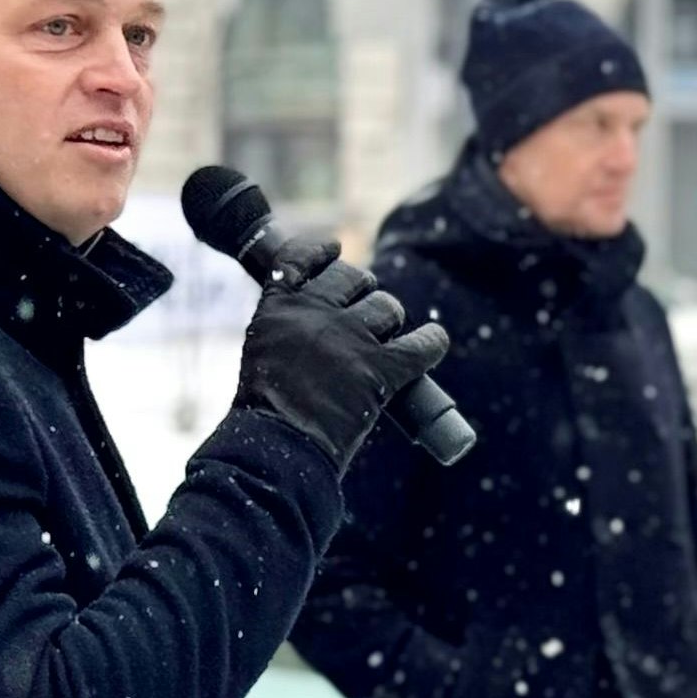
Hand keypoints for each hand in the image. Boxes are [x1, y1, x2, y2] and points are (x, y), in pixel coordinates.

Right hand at [233, 240, 451, 470]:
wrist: (277, 447)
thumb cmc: (266, 410)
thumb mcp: (262, 351)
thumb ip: (286, 327)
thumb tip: (313, 317)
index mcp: (280, 305)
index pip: (302, 257)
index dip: (322, 251)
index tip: (334, 250)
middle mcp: (316, 312)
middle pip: (354, 280)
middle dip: (363, 293)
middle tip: (364, 317)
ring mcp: (350, 338)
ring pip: (388, 309)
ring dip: (391, 322)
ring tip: (386, 340)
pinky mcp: (380, 368)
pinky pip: (420, 345)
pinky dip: (432, 343)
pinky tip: (434, 341)